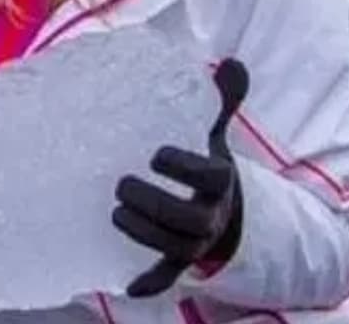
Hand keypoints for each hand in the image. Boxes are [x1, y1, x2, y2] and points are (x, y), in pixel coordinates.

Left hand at [115, 59, 249, 297]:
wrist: (217, 206)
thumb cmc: (203, 162)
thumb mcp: (210, 132)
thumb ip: (219, 100)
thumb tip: (232, 63)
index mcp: (218, 181)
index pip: (208, 177)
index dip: (184, 168)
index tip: (155, 154)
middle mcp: (209, 216)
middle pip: (188, 219)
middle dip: (155, 204)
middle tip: (121, 184)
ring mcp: (194, 242)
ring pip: (174, 247)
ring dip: (144, 233)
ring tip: (116, 212)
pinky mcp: (177, 260)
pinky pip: (167, 277)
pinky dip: (151, 283)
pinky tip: (128, 286)